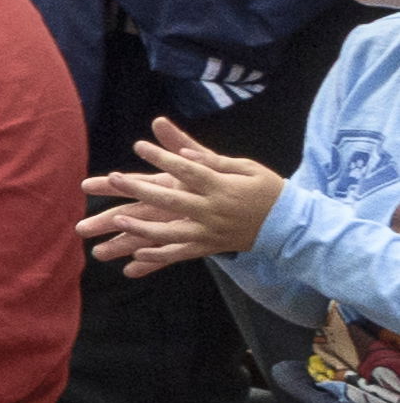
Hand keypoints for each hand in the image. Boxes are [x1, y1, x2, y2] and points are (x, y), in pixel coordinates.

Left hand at [85, 119, 287, 273]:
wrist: (290, 225)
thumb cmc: (268, 190)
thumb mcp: (247, 168)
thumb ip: (214, 161)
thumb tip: (185, 153)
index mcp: (221, 186)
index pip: (186, 169)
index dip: (161, 157)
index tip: (139, 146)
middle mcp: (213, 210)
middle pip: (170, 199)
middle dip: (138, 189)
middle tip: (112, 178)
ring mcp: (210, 232)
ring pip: (170, 232)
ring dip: (141, 227)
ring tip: (117, 220)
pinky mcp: (210, 248)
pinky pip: (181, 254)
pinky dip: (158, 256)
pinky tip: (135, 255)